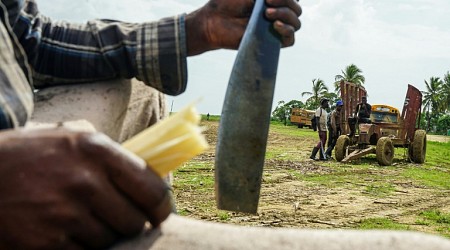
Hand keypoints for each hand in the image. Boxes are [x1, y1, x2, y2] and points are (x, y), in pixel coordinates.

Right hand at [0, 128, 170, 248]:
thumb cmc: (30, 154)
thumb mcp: (72, 139)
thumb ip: (112, 156)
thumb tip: (152, 176)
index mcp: (96, 151)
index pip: (152, 189)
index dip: (161, 207)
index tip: (159, 214)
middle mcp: (84, 181)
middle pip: (134, 222)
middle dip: (130, 223)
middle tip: (117, 217)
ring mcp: (64, 215)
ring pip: (110, 241)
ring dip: (103, 235)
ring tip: (82, 219)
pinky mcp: (45, 243)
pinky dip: (81, 248)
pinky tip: (65, 231)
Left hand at [186, 0, 301, 54]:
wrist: (213, 21)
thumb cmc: (226, 3)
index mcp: (272, 1)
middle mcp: (276, 14)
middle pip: (296, 10)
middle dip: (286, 3)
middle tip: (266, 2)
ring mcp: (274, 29)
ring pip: (296, 24)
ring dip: (286, 15)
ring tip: (267, 13)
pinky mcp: (270, 43)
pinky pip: (290, 40)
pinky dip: (287, 31)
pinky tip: (275, 26)